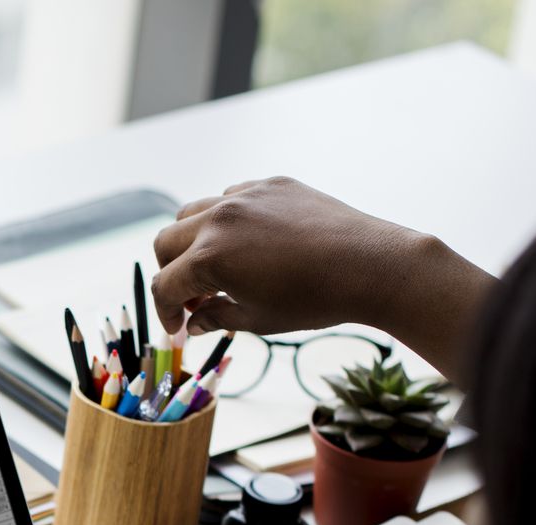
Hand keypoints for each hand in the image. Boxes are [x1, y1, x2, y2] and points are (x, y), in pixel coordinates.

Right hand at [150, 176, 493, 378]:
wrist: (370, 265)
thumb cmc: (315, 300)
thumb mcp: (258, 319)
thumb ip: (216, 317)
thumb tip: (194, 322)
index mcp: (210, 258)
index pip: (165, 286)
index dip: (165, 314)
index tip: (178, 328)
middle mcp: (219, 219)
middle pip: (166, 242)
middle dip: (172, 274)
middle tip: (194, 299)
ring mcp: (245, 196)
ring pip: (193, 213)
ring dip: (192, 242)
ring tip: (217, 268)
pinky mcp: (271, 184)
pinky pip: (231, 198)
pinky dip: (226, 221)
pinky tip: (249, 244)